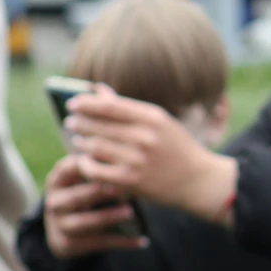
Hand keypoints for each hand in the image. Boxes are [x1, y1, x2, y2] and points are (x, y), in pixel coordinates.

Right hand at [42, 155, 146, 259]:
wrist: (64, 234)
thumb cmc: (84, 195)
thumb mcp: (82, 180)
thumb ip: (98, 166)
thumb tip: (128, 148)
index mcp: (57, 182)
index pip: (65, 169)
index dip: (82, 165)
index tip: (104, 158)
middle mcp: (55, 203)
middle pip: (75, 197)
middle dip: (97, 193)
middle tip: (120, 188)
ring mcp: (61, 225)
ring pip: (84, 222)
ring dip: (108, 217)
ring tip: (130, 212)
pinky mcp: (72, 244)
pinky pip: (101, 242)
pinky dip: (123, 242)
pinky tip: (143, 240)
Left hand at [64, 88, 237, 224]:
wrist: (198, 180)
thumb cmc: (177, 147)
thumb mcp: (160, 122)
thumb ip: (128, 107)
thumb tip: (98, 89)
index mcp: (153, 118)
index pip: (110, 106)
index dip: (86, 103)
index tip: (73, 104)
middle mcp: (145, 137)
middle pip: (98, 125)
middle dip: (80, 123)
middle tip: (72, 122)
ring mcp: (138, 160)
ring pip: (94, 147)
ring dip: (82, 143)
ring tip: (79, 141)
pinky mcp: (131, 181)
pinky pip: (96, 171)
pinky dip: (86, 165)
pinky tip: (86, 161)